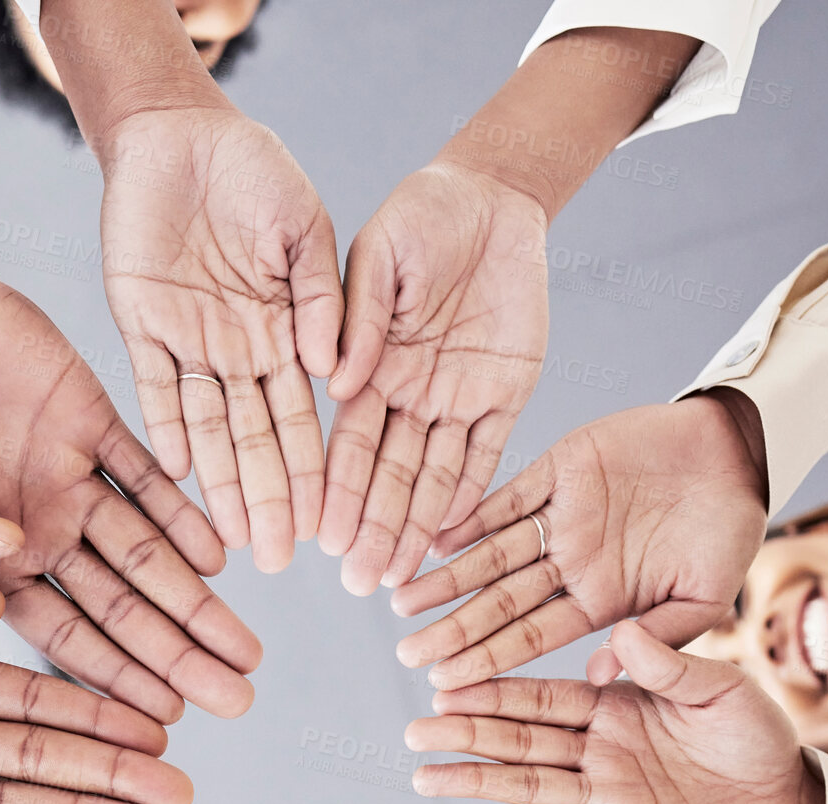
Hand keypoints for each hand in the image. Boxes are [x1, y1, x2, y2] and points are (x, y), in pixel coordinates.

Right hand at [0, 254, 261, 722]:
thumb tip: (4, 556)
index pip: (65, 636)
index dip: (115, 678)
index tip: (165, 720)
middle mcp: (45, 532)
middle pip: (126, 608)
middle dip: (179, 655)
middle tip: (235, 699)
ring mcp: (73, 478)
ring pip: (149, 552)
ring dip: (198, 601)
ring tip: (243, 650)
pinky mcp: (94, 419)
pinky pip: (149, 473)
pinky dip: (184, 512)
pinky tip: (218, 557)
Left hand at [100, 107, 341, 572]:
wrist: (181, 131)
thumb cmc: (255, 171)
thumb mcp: (303, 227)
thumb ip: (319, 299)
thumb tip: (333, 373)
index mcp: (284, 335)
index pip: (301, 420)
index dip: (312, 474)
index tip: (324, 526)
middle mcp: (237, 352)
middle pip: (255, 440)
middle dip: (268, 499)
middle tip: (281, 559)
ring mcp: (188, 343)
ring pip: (207, 427)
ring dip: (221, 483)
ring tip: (234, 538)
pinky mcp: (139, 324)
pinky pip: (152, 386)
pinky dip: (165, 426)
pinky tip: (179, 472)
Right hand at [320, 164, 547, 595]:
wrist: (491, 197)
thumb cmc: (422, 214)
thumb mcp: (379, 255)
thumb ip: (358, 318)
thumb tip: (337, 385)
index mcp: (369, 366)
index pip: (349, 444)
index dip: (337, 493)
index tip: (322, 538)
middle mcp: (408, 395)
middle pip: (389, 476)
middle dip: (374, 530)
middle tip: (359, 582)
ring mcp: (456, 399)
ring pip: (434, 477)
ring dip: (415, 527)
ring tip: (397, 576)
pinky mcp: (505, 392)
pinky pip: (488, 452)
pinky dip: (472, 493)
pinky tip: (453, 535)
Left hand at [392, 397, 767, 686]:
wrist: (743, 452)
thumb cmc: (731, 531)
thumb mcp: (705, 600)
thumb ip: (656, 639)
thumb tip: (598, 677)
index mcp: (600, 602)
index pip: (531, 639)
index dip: (488, 661)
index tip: (446, 686)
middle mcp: (569, 565)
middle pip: (498, 604)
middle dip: (453, 629)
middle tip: (406, 654)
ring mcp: (560, 518)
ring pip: (490, 554)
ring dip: (447, 578)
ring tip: (402, 601)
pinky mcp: (558, 469)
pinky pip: (507, 496)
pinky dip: (473, 515)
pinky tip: (434, 539)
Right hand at [407, 620, 826, 803]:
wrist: (789, 802)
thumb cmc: (758, 736)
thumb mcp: (719, 689)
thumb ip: (668, 667)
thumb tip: (621, 632)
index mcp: (614, 704)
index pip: (542, 696)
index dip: (494, 692)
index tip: (446, 685)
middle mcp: (598, 748)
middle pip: (520, 740)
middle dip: (466, 735)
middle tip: (413, 732)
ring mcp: (605, 794)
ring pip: (528, 786)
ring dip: (477, 782)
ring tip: (425, 778)